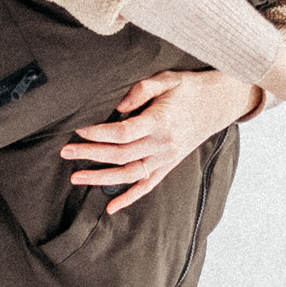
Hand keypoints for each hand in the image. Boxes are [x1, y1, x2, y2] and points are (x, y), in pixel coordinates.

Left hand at [62, 71, 259, 213]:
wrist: (220, 103)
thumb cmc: (191, 88)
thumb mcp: (168, 78)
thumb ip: (142, 89)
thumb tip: (118, 107)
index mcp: (160, 121)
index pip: (123, 132)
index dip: (99, 133)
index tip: (79, 130)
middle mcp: (163, 144)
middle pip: (121, 154)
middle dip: (90, 155)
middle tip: (65, 152)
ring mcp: (166, 158)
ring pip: (129, 174)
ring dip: (101, 178)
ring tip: (76, 177)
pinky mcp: (169, 166)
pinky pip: (147, 186)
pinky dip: (129, 198)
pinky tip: (111, 207)